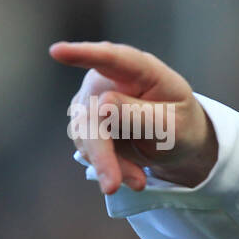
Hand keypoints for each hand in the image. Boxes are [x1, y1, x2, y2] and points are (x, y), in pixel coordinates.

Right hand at [49, 41, 218, 194]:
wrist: (178, 143)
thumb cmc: (180, 125)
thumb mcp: (173, 125)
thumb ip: (140, 115)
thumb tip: (101, 105)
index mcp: (141, 70)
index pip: (113, 58)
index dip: (84, 54)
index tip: (57, 51)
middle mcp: (109, 79)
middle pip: (93, 113)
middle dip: (101, 152)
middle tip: (112, 186)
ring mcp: (93, 100)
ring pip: (85, 135)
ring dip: (109, 164)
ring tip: (138, 182)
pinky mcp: (86, 122)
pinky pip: (88, 148)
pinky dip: (109, 167)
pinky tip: (132, 176)